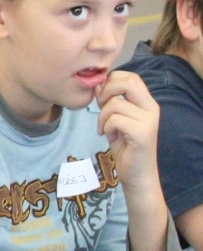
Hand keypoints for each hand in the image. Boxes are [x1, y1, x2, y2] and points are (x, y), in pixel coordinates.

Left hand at [97, 70, 159, 192]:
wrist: (137, 173)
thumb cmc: (125, 146)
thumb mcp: (115, 120)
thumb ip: (109, 102)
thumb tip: (98, 84)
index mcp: (147, 102)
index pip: (131, 77)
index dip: (111, 81)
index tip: (102, 97)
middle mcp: (151, 108)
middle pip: (127, 82)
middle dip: (106, 92)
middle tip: (101, 108)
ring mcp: (148, 120)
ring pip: (115, 103)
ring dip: (102, 117)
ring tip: (106, 129)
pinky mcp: (142, 133)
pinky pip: (115, 119)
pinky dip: (105, 127)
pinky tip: (109, 137)